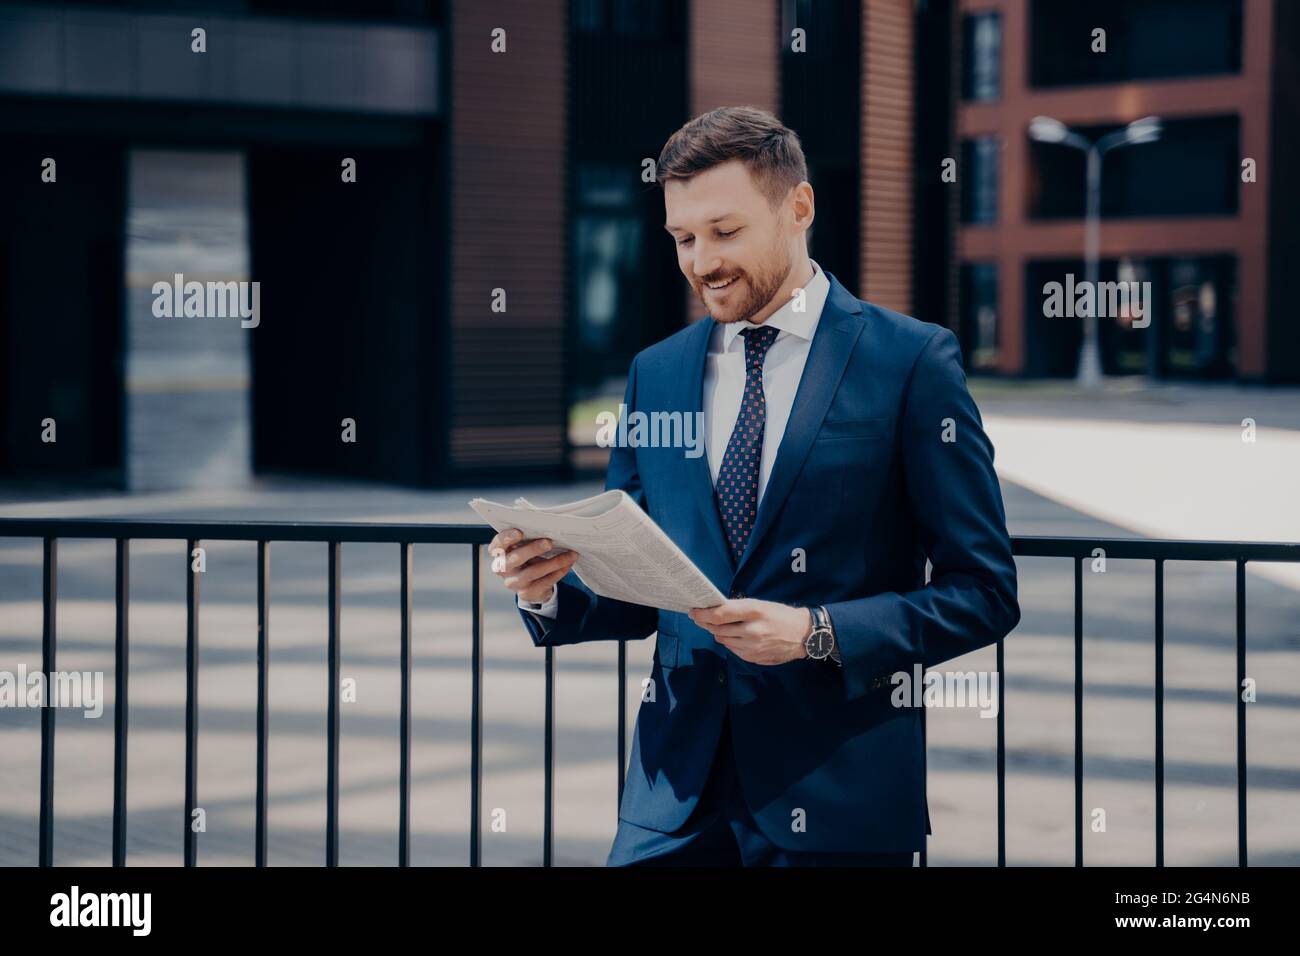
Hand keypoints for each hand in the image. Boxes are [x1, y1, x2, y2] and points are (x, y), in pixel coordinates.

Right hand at [489, 528, 579, 603]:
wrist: (530, 584)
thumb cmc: (527, 558)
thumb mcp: (523, 547)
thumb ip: (528, 538)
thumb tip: (548, 527)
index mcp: (499, 554)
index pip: (497, 545)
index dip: (506, 538)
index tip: (519, 532)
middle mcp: (503, 569)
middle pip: (515, 559)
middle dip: (532, 549)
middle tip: (549, 542)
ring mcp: (514, 583)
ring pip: (533, 572)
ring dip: (553, 562)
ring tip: (570, 554)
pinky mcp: (527, 593)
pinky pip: (544, 582)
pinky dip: (558, 572)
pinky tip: (568, 564)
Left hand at [688, 599, 811, 664]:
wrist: (803, 635)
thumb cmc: (780, 615)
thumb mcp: (761, 605)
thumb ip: (738, 608)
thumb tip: (714, 610)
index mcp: (754, 612)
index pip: (720, 614)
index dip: (702, 613)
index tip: (693, 611)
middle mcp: (752, 630)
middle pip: (717, 628)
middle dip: (706, 622)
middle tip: (699, 617)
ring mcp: (752, 647)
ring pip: (722, 639)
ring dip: (718, 632)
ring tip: (719, 625)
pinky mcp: (753, 657)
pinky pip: (732, 649)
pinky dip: (730, 642)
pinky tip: (735, 636)